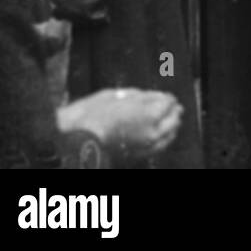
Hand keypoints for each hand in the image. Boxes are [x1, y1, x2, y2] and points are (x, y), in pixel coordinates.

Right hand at [58, 88, 182, 161]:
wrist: (76, 139)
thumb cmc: (94, 112)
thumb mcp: (121, 95)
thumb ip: (144, 96)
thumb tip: (160, 97)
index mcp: (151, 114)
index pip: (169, 102)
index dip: (165, 97)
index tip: (162, 95)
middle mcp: (154, 132)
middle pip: (174, 118)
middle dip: (172, 110)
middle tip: (168, 104)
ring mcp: (147, 147)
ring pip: (170, 135)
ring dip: (170, 125)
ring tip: (166, 118)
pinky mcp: (139, 156)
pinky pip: (159, 147)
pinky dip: (162, 139)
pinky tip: (158, 133)